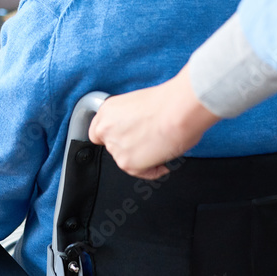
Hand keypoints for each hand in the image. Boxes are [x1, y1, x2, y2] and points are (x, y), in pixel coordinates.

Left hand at [89, 66, 220, 179]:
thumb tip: (137, 129)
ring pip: (126, 160)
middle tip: (148, 141)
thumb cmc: (168, 102)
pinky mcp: (127, 163)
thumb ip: (130, 118)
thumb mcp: (139, 103)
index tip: (124, 138)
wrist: (178, 110)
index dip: (113, 136)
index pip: (98, 131)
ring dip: (143, 157)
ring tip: (161, 146)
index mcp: (107, 110)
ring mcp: (115, 147)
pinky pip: (141, 173)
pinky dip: (155, 169)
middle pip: (112, 147)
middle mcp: (106, 128)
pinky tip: (165, 159)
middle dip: (129, 147)